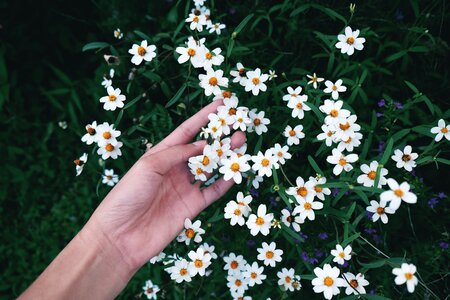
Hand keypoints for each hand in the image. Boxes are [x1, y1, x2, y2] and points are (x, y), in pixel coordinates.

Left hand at [86, 99, 245, 273]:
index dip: (204, 117)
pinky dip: (226, 181)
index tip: (222, 104)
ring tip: (241, 142)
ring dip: (227, 155)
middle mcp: (176, 168)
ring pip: (212, 167)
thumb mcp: (149, 166)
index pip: (188, 131)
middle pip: (204, 148)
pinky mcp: (193, 206)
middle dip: (221, 135)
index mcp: (162, 154)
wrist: (120, 236)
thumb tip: (204, 144)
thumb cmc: (127, 196)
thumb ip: (178, 153)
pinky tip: (237, 171)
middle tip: (239, 124)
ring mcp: (186, 187)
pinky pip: (214, 190)